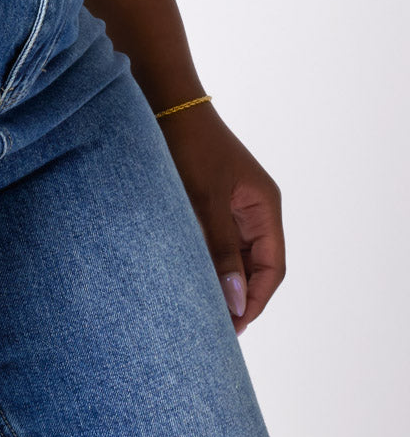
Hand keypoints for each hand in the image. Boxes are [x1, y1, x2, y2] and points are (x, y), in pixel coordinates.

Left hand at [158, 101, 285, 334]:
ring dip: (220, 286)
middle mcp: (252, 210)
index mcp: (264, 207)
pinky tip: (183, 285)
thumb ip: (220, 251)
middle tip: (212, 331)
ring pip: (233, 259)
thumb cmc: (187, 146)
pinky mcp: (206, 207)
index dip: (255, 301)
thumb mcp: (204, 202)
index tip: (233, 327)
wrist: (162, 105)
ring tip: (197, 314)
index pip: (273, 268)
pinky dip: (204, 267)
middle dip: (238, 300)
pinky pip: (213, 246)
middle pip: (256, 268)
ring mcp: (230, 209)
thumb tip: (235, 301)